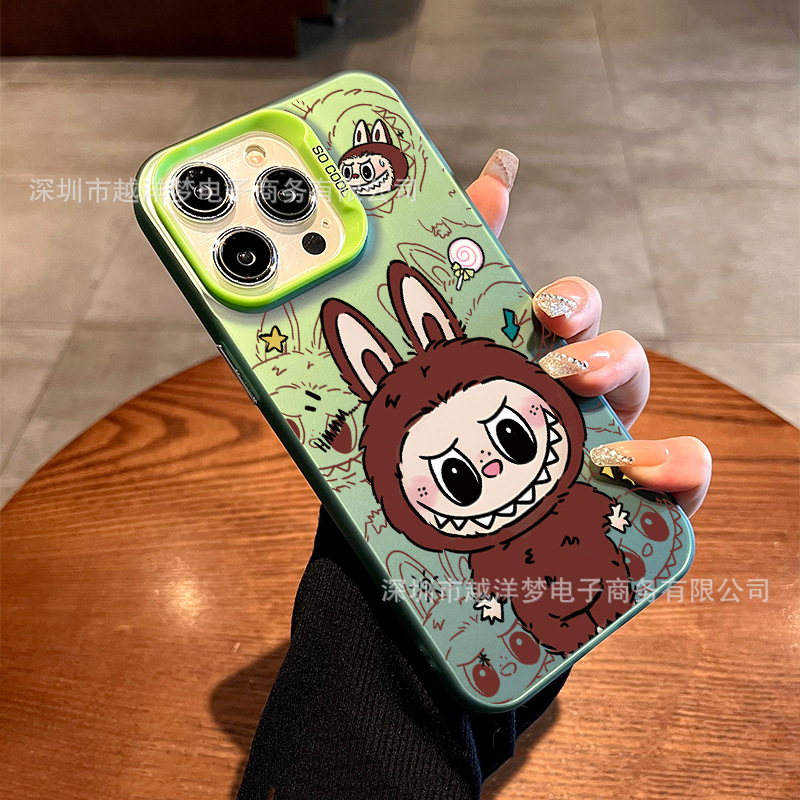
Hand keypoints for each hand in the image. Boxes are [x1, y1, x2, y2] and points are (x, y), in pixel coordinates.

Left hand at [468, 150, 711, 516]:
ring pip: (652, 413)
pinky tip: (630, 476)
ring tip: (598, 436)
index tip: (545, 310)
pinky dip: (675, 471)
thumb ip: (460, 284)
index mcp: (532, 374)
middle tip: (562, 367)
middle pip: (617, 357)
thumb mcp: (432, 380)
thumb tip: (491, 174)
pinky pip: (681, 485)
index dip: (570, 303)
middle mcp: (578, 409)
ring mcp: (609, 456)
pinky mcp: (634, 508)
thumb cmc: (434, 478)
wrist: (419, 574)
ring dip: (632, 417)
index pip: (566, 320)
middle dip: (600, 350)